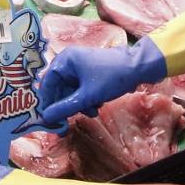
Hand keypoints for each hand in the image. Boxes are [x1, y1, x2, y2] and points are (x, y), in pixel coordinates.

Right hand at [38, 39, 166, 123]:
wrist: (139, 68)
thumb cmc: (111, 77)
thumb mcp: (86, 96)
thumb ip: (64, 108)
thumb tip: (45, 118)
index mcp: (65, 61)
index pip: (47, 84)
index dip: (47, 103)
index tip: (47, 120)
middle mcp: (70, 62)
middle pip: (59, 89)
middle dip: (67, 106)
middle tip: (67, 124)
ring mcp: (80, 68)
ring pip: (71, 92)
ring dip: (79, 105)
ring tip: (92, 111)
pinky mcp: (90, 74)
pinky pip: (81, 90)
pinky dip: (87, 100)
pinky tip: (97, 105)